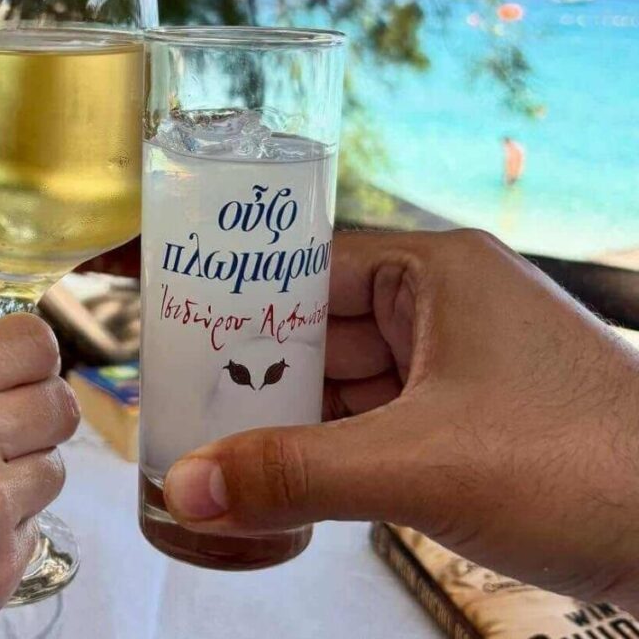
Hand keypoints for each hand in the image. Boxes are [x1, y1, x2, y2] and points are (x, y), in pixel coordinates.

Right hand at [163, 230, 638, 609]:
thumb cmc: (588, 467)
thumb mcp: (419, 465)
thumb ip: (294, 475)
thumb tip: (187, 489)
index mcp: (435, 273)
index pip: (305, 266)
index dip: (232, 294)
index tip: (168, 318)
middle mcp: (441, 307)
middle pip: (315, 328)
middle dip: (251, 370)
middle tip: (174, 400)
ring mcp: (454, 366)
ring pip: (340, 383)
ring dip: (286, 418)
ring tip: (210, 445)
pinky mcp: (464, 421)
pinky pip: (370, 423)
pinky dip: (327, 450)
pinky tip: (279, 478)